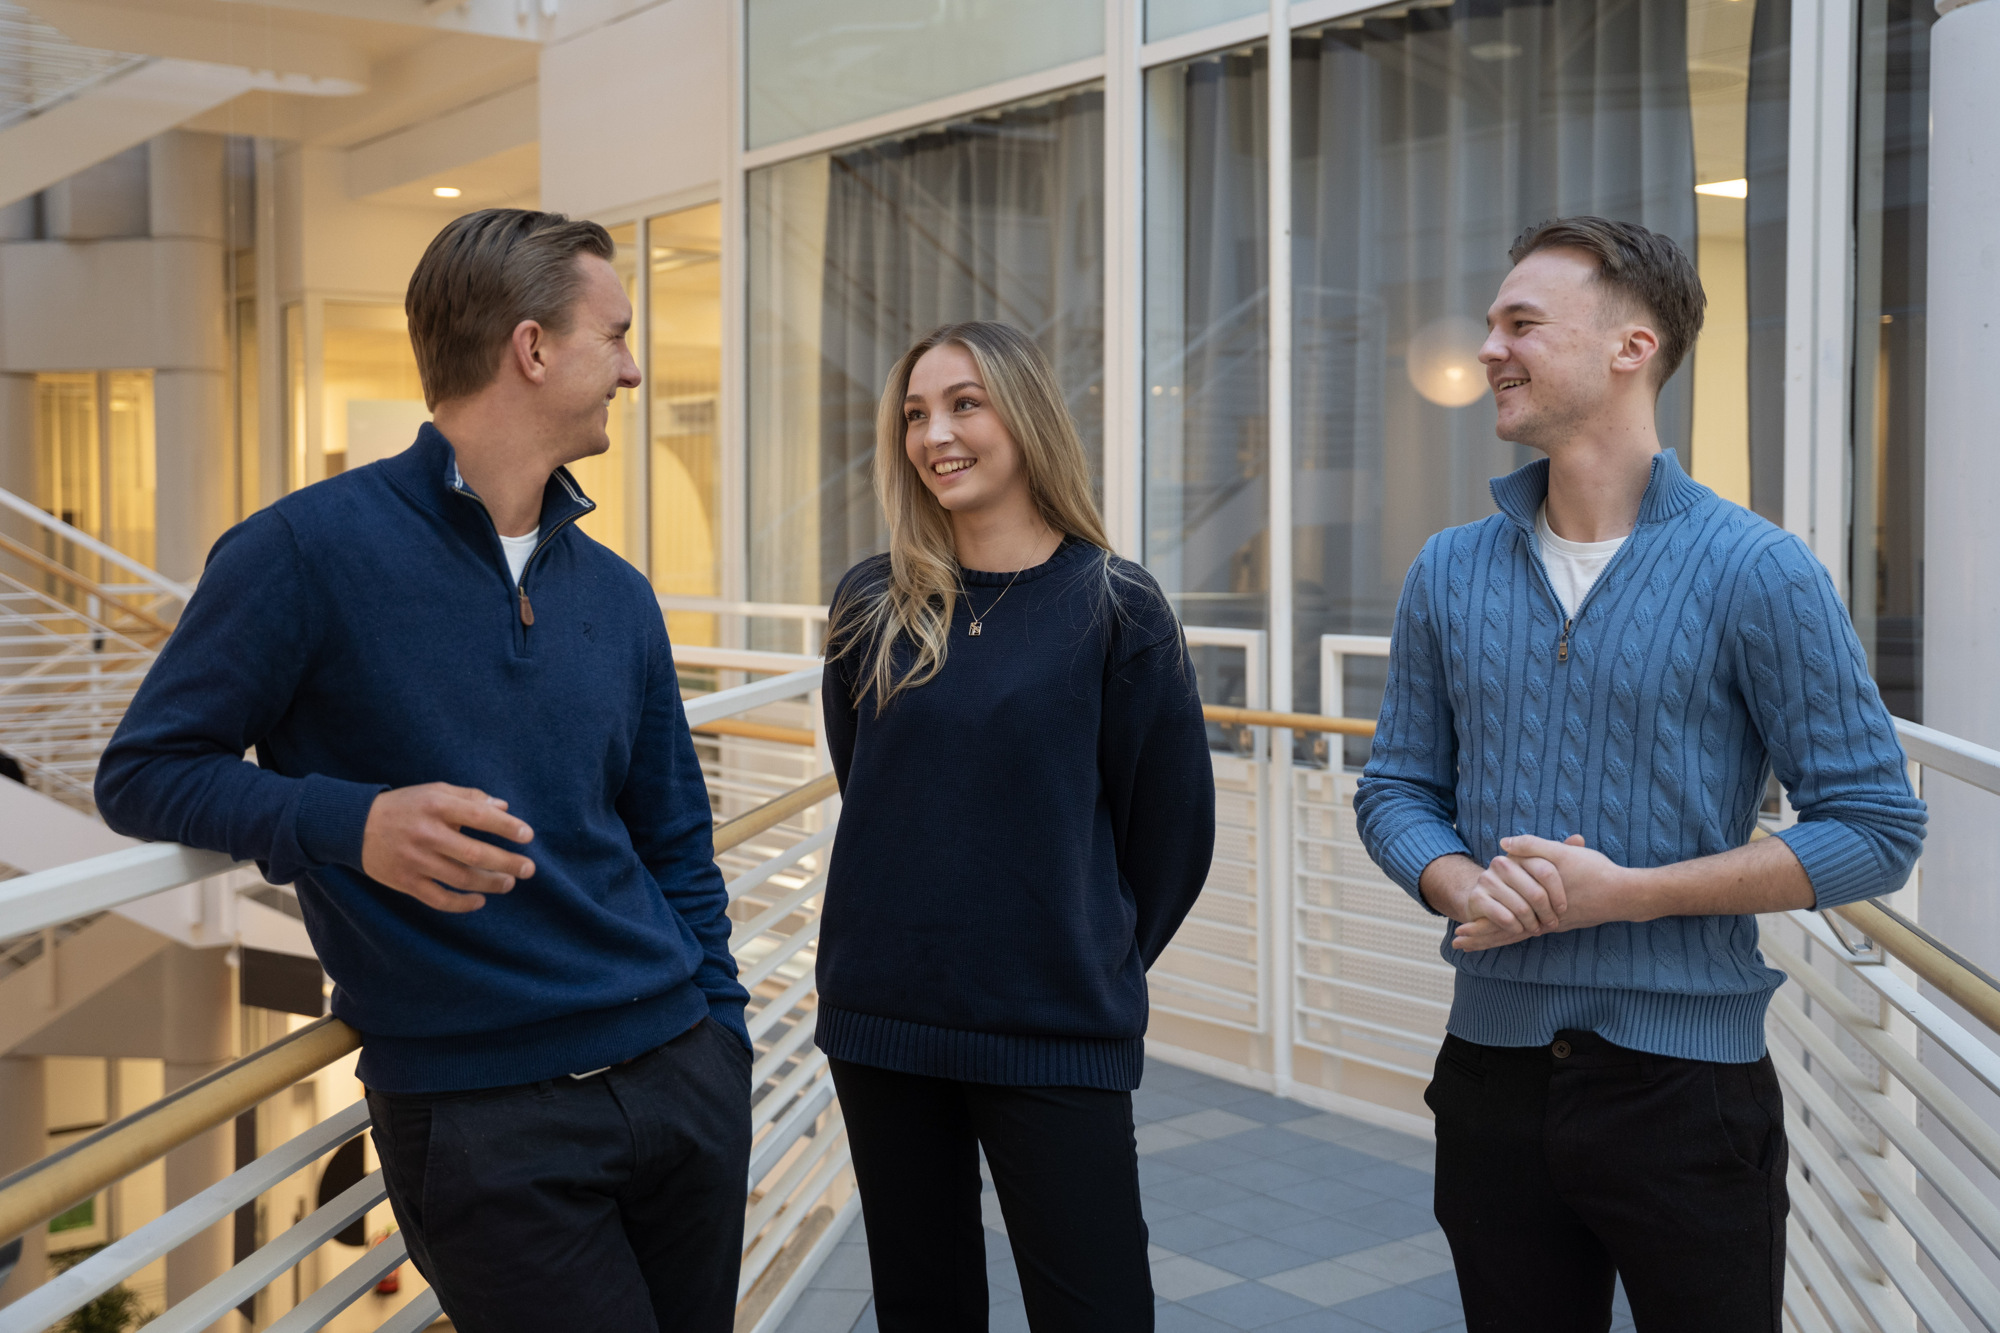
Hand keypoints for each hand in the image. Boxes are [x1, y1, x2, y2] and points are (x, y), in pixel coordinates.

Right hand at [361, 784, 534, 912]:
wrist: (353, 825)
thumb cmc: (405, 806)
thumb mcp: (435, 791)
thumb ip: (470, 797)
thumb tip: (504, 808)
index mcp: (436, 806)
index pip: (479, 816)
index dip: (507, 827)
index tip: (528, 836)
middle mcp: (426, 833)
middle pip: (475, 854)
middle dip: (507, 863)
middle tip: (529, 868)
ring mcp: (415, 860)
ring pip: (461, 879)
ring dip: (490, 884)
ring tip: (508, 882)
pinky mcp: (405, 882)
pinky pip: (439, 899)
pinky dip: (462, 903)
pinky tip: (479, 901)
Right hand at [1433, 836, 1572, 951]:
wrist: (1485, 901)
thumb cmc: (1519, 888)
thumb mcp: (1539, 871)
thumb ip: (1559, 854)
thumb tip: (1579, 839)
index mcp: (1519, 854)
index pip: (1546, 871)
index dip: (1558, 894)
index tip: (1563, 909)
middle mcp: (1501, 863)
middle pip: (1536, 893)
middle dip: (1547, 913)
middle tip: (1552, 924)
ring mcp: (1487, 880)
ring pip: (1521, 907)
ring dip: (1532, 923)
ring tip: (1537, 929)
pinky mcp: (1477, 898)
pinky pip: (1504, 917)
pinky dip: (1516, 927)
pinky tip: (1520, 929)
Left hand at [1452, 834, 1632, 950]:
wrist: (1625, 894)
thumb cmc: (1594, 872)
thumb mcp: (1562, 854)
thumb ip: (1532, 846)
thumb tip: (1503, 844)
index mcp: (1537, 908)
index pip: (1501, 923)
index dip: (1479, 928)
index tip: (1457, 933)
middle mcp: (1542, 921)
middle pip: (1505, 934)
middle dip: (1480, 938)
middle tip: (1457, 945)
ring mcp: (1552, 923)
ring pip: (1518, 934)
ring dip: (1496, 937)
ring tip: (1475, 944)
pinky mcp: (1562, 921)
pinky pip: (1533, 930)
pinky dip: (1517, 932)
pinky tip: (1513, 931)